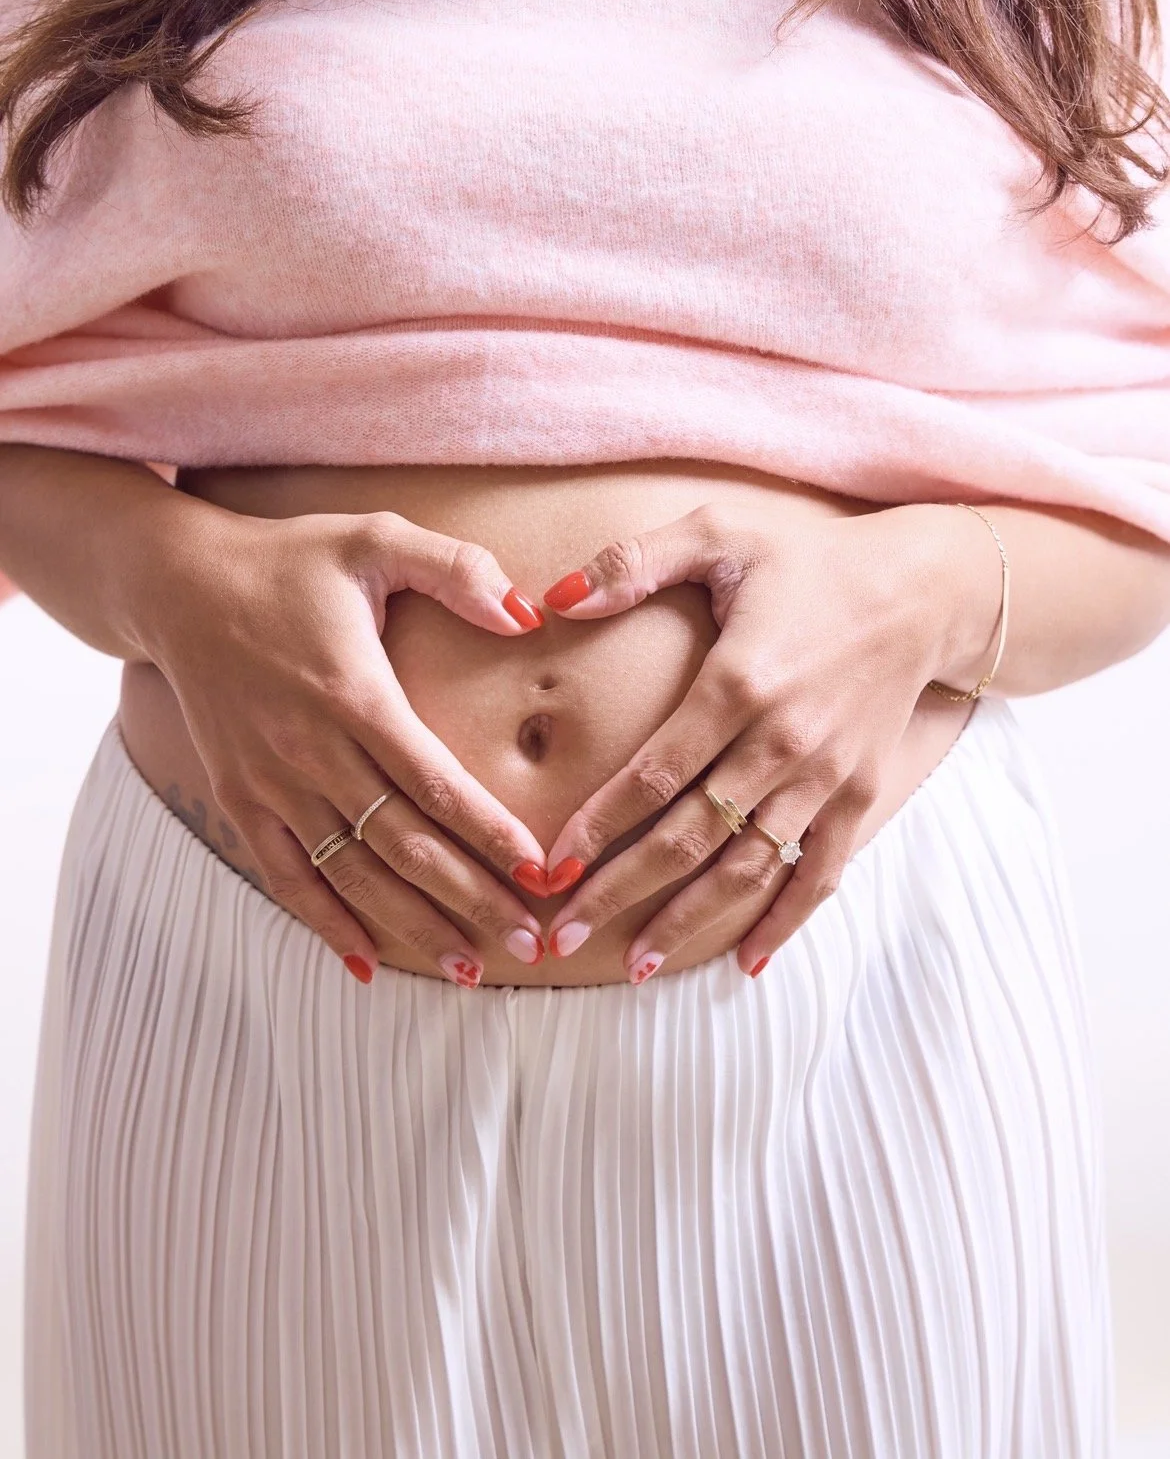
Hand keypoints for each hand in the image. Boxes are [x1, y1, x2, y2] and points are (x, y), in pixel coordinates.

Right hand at [135, 501, 551, 985]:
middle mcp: (310, 750)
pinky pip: (286, 876)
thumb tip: (528, 611)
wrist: (179, 585)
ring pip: (350, 873)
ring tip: (469, 968)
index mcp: (353, 693)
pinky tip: (368, 965)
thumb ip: (456, 569)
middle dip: (470, 899)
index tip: (543, 874)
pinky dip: (326, 924)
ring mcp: (270, 782)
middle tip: (527, 943)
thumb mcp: (375, 537)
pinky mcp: (239, 797)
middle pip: (402, 844)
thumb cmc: (290, 560)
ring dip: (412, 926)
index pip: (435, 781)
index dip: (490, 834)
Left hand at [538, 500, 997, 980]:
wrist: (925, 588)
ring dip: (688, 920)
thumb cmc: (810, 558)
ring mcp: (826, 777)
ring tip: (634, 964)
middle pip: (689, 836)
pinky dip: (785, 922)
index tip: (552, 867)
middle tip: (564, 936)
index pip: (654, 774)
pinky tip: (745, 960)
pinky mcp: (861, 794)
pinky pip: (820, 873)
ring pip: (746, 867)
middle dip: (621, 891)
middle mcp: (781, 742)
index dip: (599, 826)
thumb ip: (632, 562)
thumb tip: (552, 598)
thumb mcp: (719, 533)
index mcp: (738, 683)